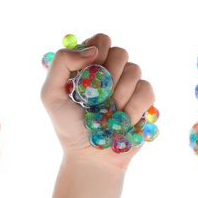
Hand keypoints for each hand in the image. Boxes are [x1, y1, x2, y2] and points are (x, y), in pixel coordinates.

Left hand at [40, 34, 155, 170]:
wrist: (92, 157)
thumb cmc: (69, 127)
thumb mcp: (50, 94)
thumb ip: (61, 63)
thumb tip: (93, 51)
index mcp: (89, 64)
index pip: (100, 40)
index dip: (97, 52)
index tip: (88, 73)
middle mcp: (112, 71)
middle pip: (120, 52)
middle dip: (108, 77)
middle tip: (97, 98)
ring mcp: (130, 85)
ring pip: (135, 70)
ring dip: (119, 96)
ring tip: (108, 113)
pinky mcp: (145, 100)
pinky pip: (147, 90)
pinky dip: (133, 108)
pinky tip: (122, 120)